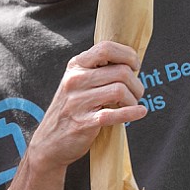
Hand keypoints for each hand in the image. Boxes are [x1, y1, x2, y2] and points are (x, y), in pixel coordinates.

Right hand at [29, 41, 146, 172]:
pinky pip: (114, 114)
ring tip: (133, 104)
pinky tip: (140, 112)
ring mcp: (78, 102)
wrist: (49, 141)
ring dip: (134, 99)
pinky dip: (132, 113)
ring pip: (120, 90)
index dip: (127, 55)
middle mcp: (75, 80)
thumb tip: (130, 64)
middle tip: (137, 92)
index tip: (135, 66)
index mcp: (75, 66)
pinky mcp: (84, 123)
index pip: (106, 48)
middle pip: (120, 71)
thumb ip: (97, 70)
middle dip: (136, 83)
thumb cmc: (70, 109)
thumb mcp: (76, 82)